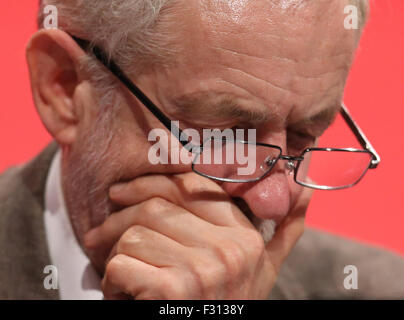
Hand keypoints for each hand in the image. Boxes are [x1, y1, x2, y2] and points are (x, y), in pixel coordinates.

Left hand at [84, 172, 311, 298]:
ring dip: (114, 255)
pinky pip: (122, 262)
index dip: (150, 182)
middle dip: (118, 218)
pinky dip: (111, 280)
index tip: (121, 193)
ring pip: (135, 234)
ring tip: (121, 274)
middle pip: (157, 205)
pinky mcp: (173, 292)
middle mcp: (232, 249)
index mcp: (247, 236)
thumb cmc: (226, 306)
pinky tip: (122, 295)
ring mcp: (205, 270)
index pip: (192, 186)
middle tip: (98, 235)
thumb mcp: (262, 271)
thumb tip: (307, 193)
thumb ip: (284, 232)